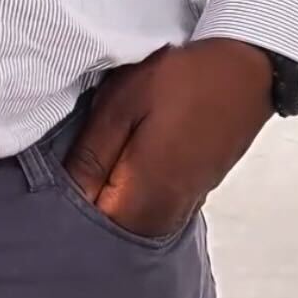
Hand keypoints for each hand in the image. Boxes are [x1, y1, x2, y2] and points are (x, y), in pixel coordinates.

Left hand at [63, 39, 273, 238]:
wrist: (244, 70)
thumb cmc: (181, 81)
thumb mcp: (122, 104)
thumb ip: (92, 154)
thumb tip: (65, 190)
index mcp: (143, 200)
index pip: (87, 226)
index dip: (63, 200)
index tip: (53, 172)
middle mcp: (164, 217)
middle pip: (108, 225)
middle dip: (85, 197)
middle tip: (74, 156)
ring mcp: (181, 208)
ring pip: (128, 214)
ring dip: (109, 190)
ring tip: (100, 150)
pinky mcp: (189, 193)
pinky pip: (148, 202)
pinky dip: (130, 186)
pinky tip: (125, 154)